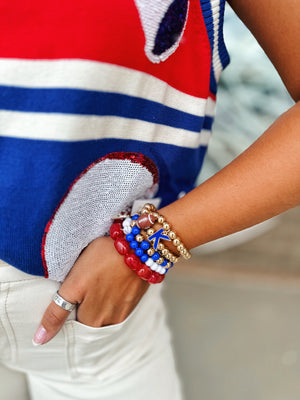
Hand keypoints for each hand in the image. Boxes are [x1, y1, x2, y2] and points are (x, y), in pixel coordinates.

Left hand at [33, 236, 148, 344]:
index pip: (73, 328)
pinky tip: (108, 281)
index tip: (69, 297)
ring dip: (98, 304)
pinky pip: (117, 306)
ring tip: (95, 283)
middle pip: (89, 322)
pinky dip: (111, 297)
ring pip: (104, 314)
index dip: (68, 312)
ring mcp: (125, 310)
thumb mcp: (73, 285)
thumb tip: (39, 340)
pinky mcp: (134, 299)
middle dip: (83, 309)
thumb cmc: (103, 261)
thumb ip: (56, 313)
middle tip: (82, 288)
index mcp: (93, 320)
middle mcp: (110, 322)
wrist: (138, 246)